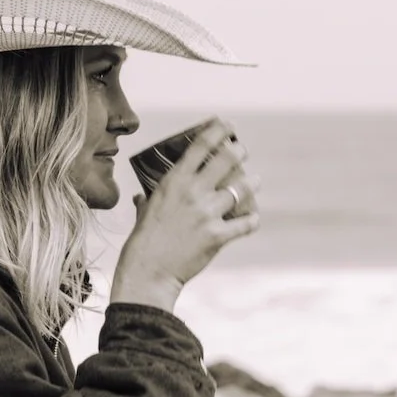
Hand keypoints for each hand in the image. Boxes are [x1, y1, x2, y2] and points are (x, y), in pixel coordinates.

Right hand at [111, 118, 259, 311]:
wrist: (148, 271)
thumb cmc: (143, 241)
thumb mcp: (145, 211)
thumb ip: (147, 199)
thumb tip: (142, 198)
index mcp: (175, 181)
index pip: (200, 145)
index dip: (218, 130)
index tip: (228, 125)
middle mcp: (193, 192)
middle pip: (228, 159)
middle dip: (240, 152)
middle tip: (242, 153)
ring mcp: (207, 213)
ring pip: (243, 188)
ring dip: (252, 183)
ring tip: (255, 182)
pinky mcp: (218, 236)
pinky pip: (246, 223)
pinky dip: (252, 220)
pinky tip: (252, 219)